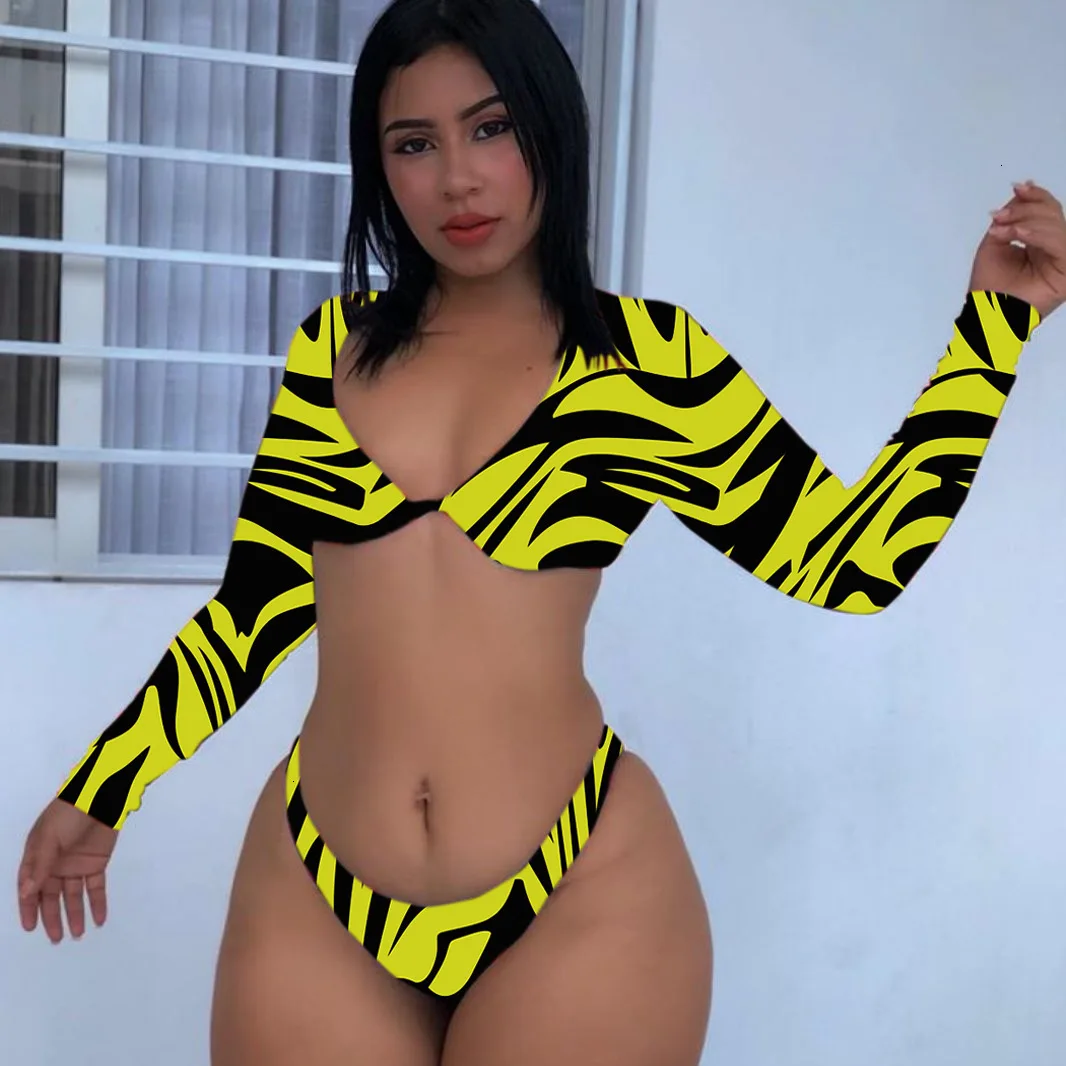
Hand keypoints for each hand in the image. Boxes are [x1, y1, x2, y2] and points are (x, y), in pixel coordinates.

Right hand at [17, 798, 117, 942]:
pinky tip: (99, 919)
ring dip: (75, 914)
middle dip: (53, 917)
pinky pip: (95, 888)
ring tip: (78, 935)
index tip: (30, 927)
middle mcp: (55, 864)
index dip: (29, 908)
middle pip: (51, 896)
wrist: (100, 798)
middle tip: (56, 939)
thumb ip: (40, 866)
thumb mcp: (49, 838)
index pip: (30, 888)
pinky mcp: (96, 864)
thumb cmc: (68, 815)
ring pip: (73, 896)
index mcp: (37, 857)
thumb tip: (27, 893)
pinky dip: (97, 903)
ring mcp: (76, 865)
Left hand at [969, 180, 1065, 321]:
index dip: (1035, 196)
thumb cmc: (988, 285)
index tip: (1017, 187)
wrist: (985, 313)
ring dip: (1027, 221)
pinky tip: (1020, 234)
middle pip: (1053, 213)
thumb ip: (1012, 215)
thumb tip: (1023, 188)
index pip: (1047, 210)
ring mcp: (1063, 259)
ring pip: (1057, 225)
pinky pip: (1061, 244)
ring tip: (1005, 229)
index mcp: (1041, 241)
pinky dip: (1039, 235)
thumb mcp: (996, 240)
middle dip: (1025, 209)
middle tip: (1001, 216)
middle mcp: (1055, 248)